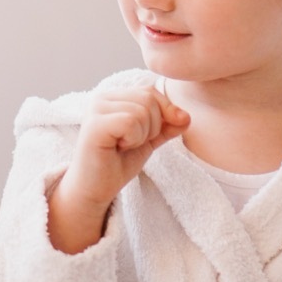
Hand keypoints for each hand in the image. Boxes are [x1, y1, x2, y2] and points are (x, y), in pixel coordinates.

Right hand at [50, 86, 188, 243]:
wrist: (95, 189)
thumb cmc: (117, 163)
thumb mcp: (148, 140)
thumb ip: (167, 125)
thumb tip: (186, 116)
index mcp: (114, 97)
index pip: (152, 92)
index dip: (162, 115)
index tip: (144, 138)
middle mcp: (102, 97)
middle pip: (149, 99)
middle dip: (152, 127)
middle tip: (130, 144)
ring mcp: (96, 109)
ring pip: (142, 110)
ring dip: (141, 136)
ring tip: (123, 146)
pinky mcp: (94, 124)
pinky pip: (131, 121)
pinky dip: (133, 139)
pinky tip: (118, 148)